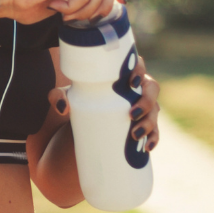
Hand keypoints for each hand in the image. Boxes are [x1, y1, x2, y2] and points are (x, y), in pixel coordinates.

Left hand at [46, 59, 160, 153]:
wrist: (83, 123)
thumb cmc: (79, 100)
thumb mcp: (65, 96)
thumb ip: (58, 96)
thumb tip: (64, 108)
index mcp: (123, 74)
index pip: (138, 65)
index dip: (139, 70)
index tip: (131, 82)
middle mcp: (137, 88)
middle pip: (151, 89)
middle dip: (147, 102)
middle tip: (132, 114)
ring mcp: (143, 107)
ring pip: (154, 111)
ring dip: (149, 123)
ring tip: (135, 135)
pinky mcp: (143, 125)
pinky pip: (154, 131)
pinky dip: (154, 138)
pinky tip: (147, 147)